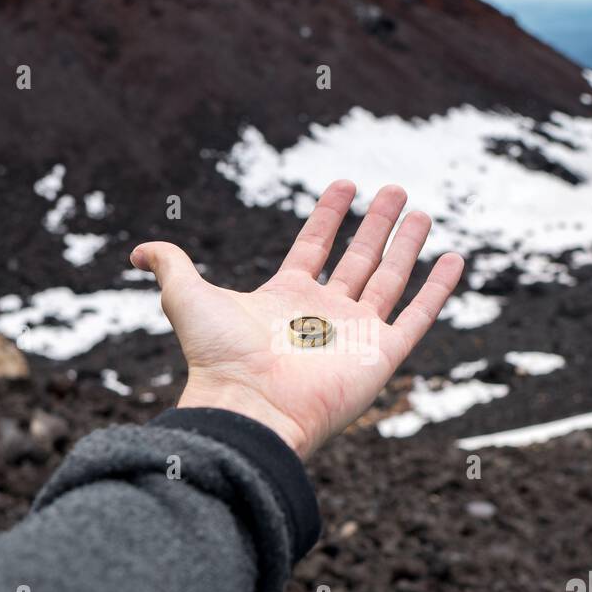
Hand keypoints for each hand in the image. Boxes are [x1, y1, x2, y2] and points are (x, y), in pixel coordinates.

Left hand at [130, 181, 463, 458]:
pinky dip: (438, 289)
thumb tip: (137, 250)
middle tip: (396, 190)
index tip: (345, 184)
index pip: (315, 247)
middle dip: (377, 225)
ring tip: (422, 212)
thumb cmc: (218, 359)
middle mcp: (325, 314)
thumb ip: (170, 266)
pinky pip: (418, 316)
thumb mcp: (187, 298)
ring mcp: (356, 334)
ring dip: (408, 246)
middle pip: (358, 259)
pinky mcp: (382, 355)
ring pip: (390, 280)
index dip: (329, 215)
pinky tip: (453, 259)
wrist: (249, 407)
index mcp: (287, 298)